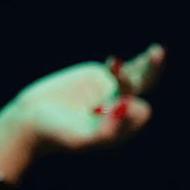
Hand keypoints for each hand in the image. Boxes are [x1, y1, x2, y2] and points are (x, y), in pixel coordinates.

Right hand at [0, 43, 164, 179]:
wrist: (32, 120)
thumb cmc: (58, 134)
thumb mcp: (83, 138)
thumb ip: (107, 130)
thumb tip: (127, 107)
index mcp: (124, 127)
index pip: (139, 111)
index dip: (128, 105)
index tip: (99, 108)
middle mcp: (123, 108)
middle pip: (145, 88)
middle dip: (152, 72)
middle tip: (157, 53)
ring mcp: (113, 90)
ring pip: (137, 75)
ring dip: (148, 64)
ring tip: (157, 51)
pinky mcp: (100, 76)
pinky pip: (120, 67)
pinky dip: (122, 64)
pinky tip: (115, 61)